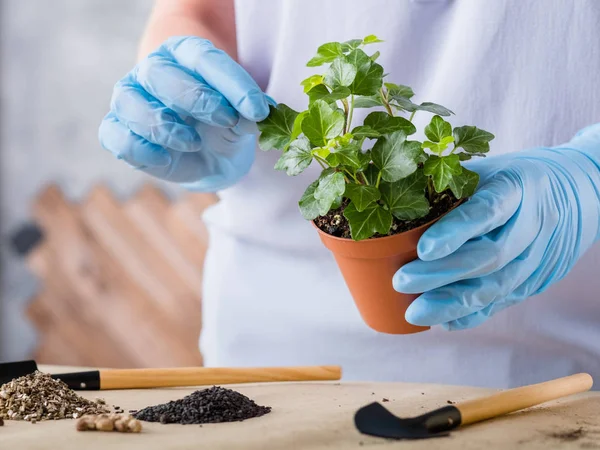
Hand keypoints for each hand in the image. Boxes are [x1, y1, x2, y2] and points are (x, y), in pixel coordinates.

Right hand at [99, 36, 269, 190]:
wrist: (210, 157)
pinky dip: (139, 149)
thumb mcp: (243, 119)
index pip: (204, 58)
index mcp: (185, 55)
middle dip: (196, 98)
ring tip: (193, 143)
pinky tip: (165, 159)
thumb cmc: (225, 127)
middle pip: (160, 73)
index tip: (258, 110)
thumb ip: (247, 114)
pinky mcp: (117, 130)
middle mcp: (153, 71)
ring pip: (130, 102)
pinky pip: (115, 135)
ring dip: (164, 125)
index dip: (232, 83)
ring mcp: (130, 99)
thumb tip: (255, 115)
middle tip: (226, 120)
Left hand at [393, 125, 599, 329]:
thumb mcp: (488, 168)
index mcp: (516, 187)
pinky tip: (444, 321)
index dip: (455, 231)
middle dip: (441, 274)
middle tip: (401, 281)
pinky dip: (473, 314)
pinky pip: (503, 302)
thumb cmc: (514, 178)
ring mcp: (536, 256)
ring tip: (415, 312)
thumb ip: (450, 184)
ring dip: (452, 304)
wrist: (578, 192)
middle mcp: (532, 224)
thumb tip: (396, 199)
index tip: (422, 249)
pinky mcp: (536, 279)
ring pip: (497, 286)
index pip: (486, 211)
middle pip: (489, 256)